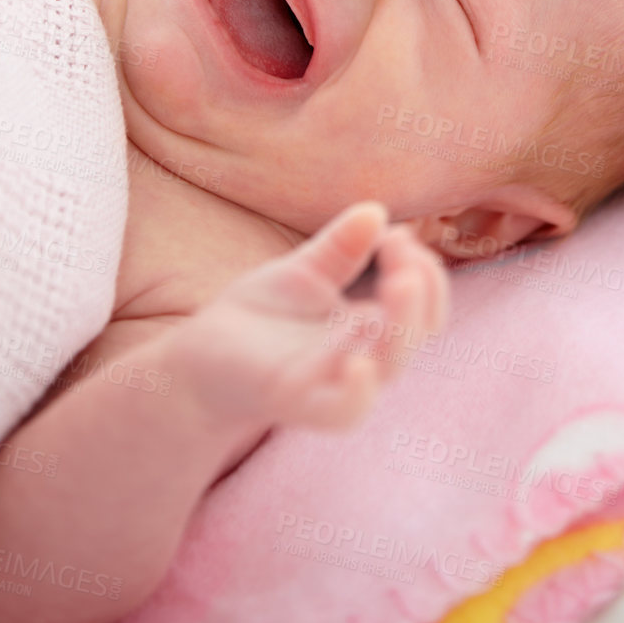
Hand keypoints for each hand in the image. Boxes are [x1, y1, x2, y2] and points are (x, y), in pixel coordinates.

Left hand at [175, 202, 449, 431]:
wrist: (198, 357)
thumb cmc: (257, 319)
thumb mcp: (302, 272)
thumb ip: (340, 248)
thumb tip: (376, 210)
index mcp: (366, 328)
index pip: (423, 308)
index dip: (425, 272)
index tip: (398, 234)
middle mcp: (358, 356)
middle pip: (415, 335)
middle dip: (423, 290)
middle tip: (400, 249)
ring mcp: (328, 380)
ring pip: (388, 369)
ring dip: (403, 326)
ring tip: (397, 282)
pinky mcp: (293, 398)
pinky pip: (341, 411)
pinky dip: (357, 391)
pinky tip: (357, 359)